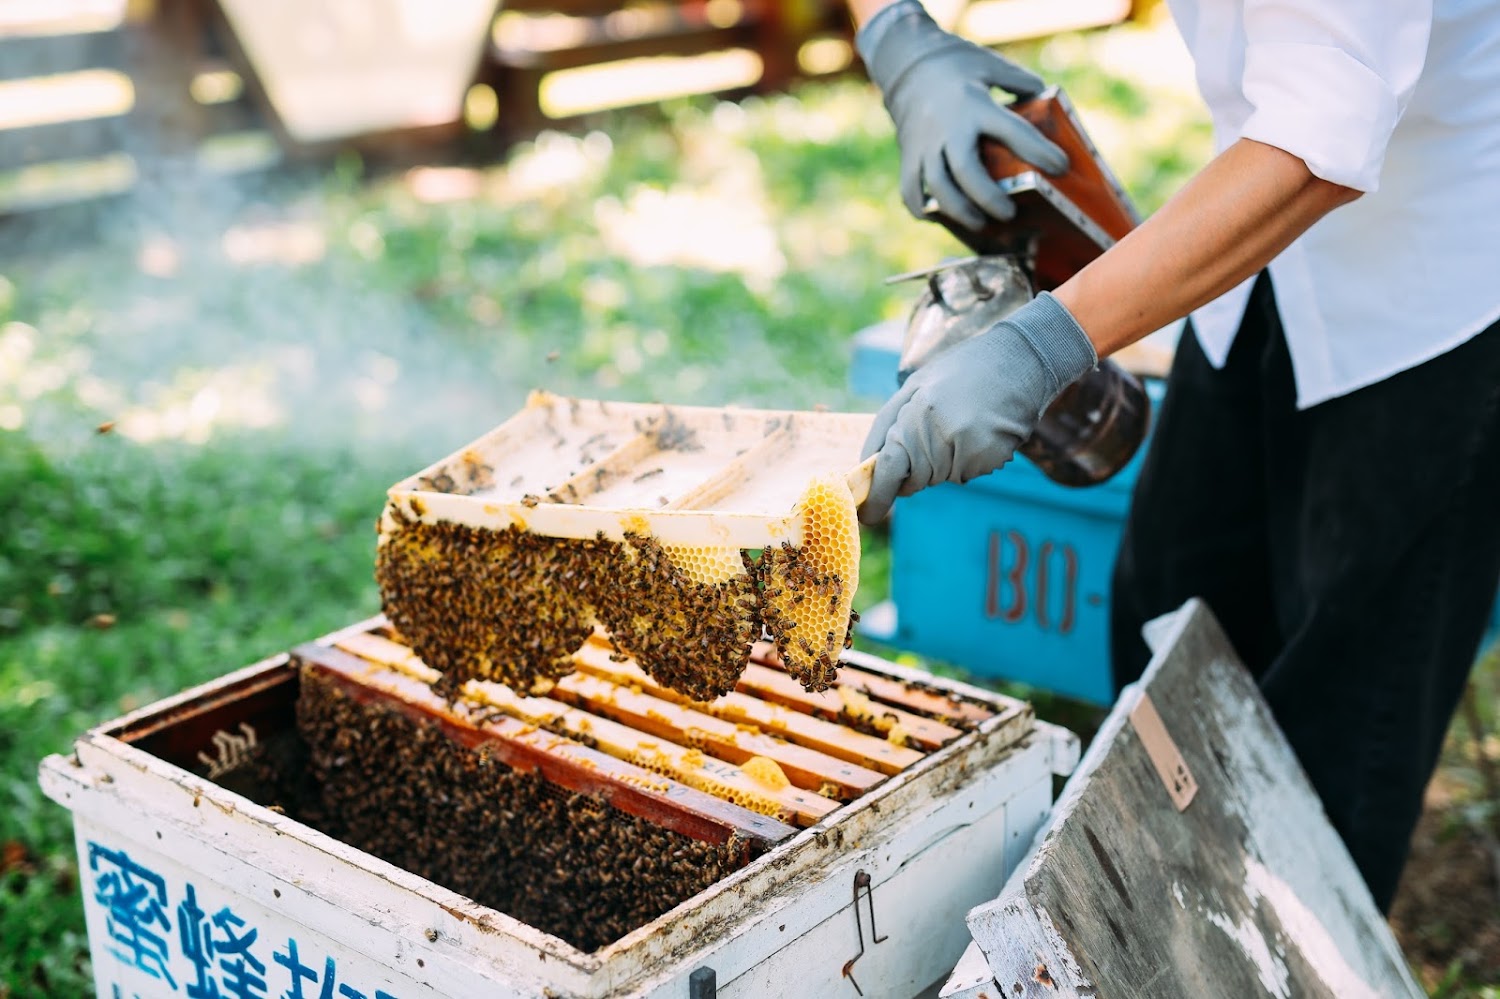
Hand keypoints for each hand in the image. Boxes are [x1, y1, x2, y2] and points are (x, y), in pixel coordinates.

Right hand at [856, 0, 1068, 231]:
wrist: (908, 63)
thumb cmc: (959, 65)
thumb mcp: (993, 65)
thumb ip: (1022, 84)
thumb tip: (1050, 107)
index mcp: (975, 104)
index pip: (1013, 132)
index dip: (1040, 152)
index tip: (1062, 167)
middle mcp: (948, 127)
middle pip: (966, 171)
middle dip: (989, 198)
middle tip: (1009, 213)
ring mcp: (924, 144)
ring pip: (937, 188)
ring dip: (960, 211)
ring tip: (980, 223)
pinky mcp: (909, 155)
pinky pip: (911, 191)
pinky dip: (924, 210)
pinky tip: (942, 218)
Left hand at [858, 292, 1096, 523]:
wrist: (1020, 359)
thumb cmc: (961, 370)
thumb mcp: (915, 385)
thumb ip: (886, 425)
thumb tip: (867, 465)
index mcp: (917, 414)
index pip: (889, 467)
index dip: (877, 496)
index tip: (868, 516)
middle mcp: (942, 435)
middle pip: (917, 479)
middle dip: (916, 470)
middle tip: (933, 435)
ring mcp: (970, 449)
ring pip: (943, 478)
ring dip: (945, 461)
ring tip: (961, 422)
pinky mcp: (992, 458)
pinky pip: (968, 473)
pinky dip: (968, 460)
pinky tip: (979, 429)